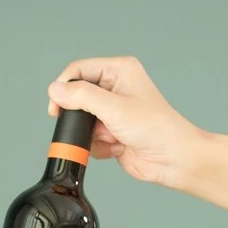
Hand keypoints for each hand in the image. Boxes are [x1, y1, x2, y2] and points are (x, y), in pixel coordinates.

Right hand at [47, 57, 202, 188]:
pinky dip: (99, 146)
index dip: (64, 87)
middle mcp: (115, 87)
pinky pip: (91, 138)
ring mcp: (113, 111)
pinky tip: (117, 148)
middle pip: (78, 96)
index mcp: (118, 70)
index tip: (55, 107)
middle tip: (79, 128)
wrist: (172, 158)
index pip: (79, 70)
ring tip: (110, 137)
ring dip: (92, 134)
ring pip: (83, 121)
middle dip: (79, 116)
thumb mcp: (114, 108)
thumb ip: (81, 97)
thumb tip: (55, 90)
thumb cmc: (155, 128)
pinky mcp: (113, 132)